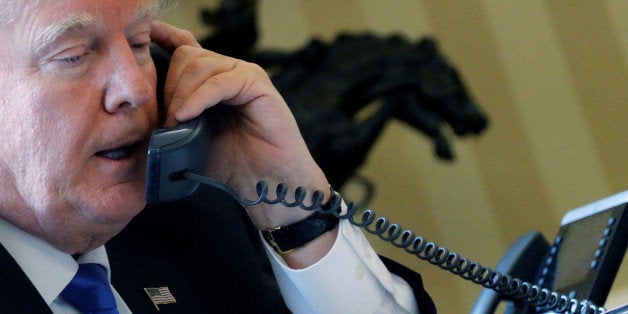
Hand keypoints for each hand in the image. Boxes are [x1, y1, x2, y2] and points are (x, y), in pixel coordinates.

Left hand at [150, 21, 335, 266]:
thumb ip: (171, 118)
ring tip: (177, 122)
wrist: (265, 182)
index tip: (142, 51)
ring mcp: (243, 75)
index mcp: (211, 80)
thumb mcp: (188, 139)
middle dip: (169, 86)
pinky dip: (198, 98)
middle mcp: (228, 72)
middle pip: (186, 56)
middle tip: (166, 119)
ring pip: (200, 65)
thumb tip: (138, 110)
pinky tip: (186, 116)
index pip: (183, 48)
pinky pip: (219, 82)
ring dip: (181, 94)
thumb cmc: (232, 164)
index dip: (162, 43)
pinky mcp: (257, 85)